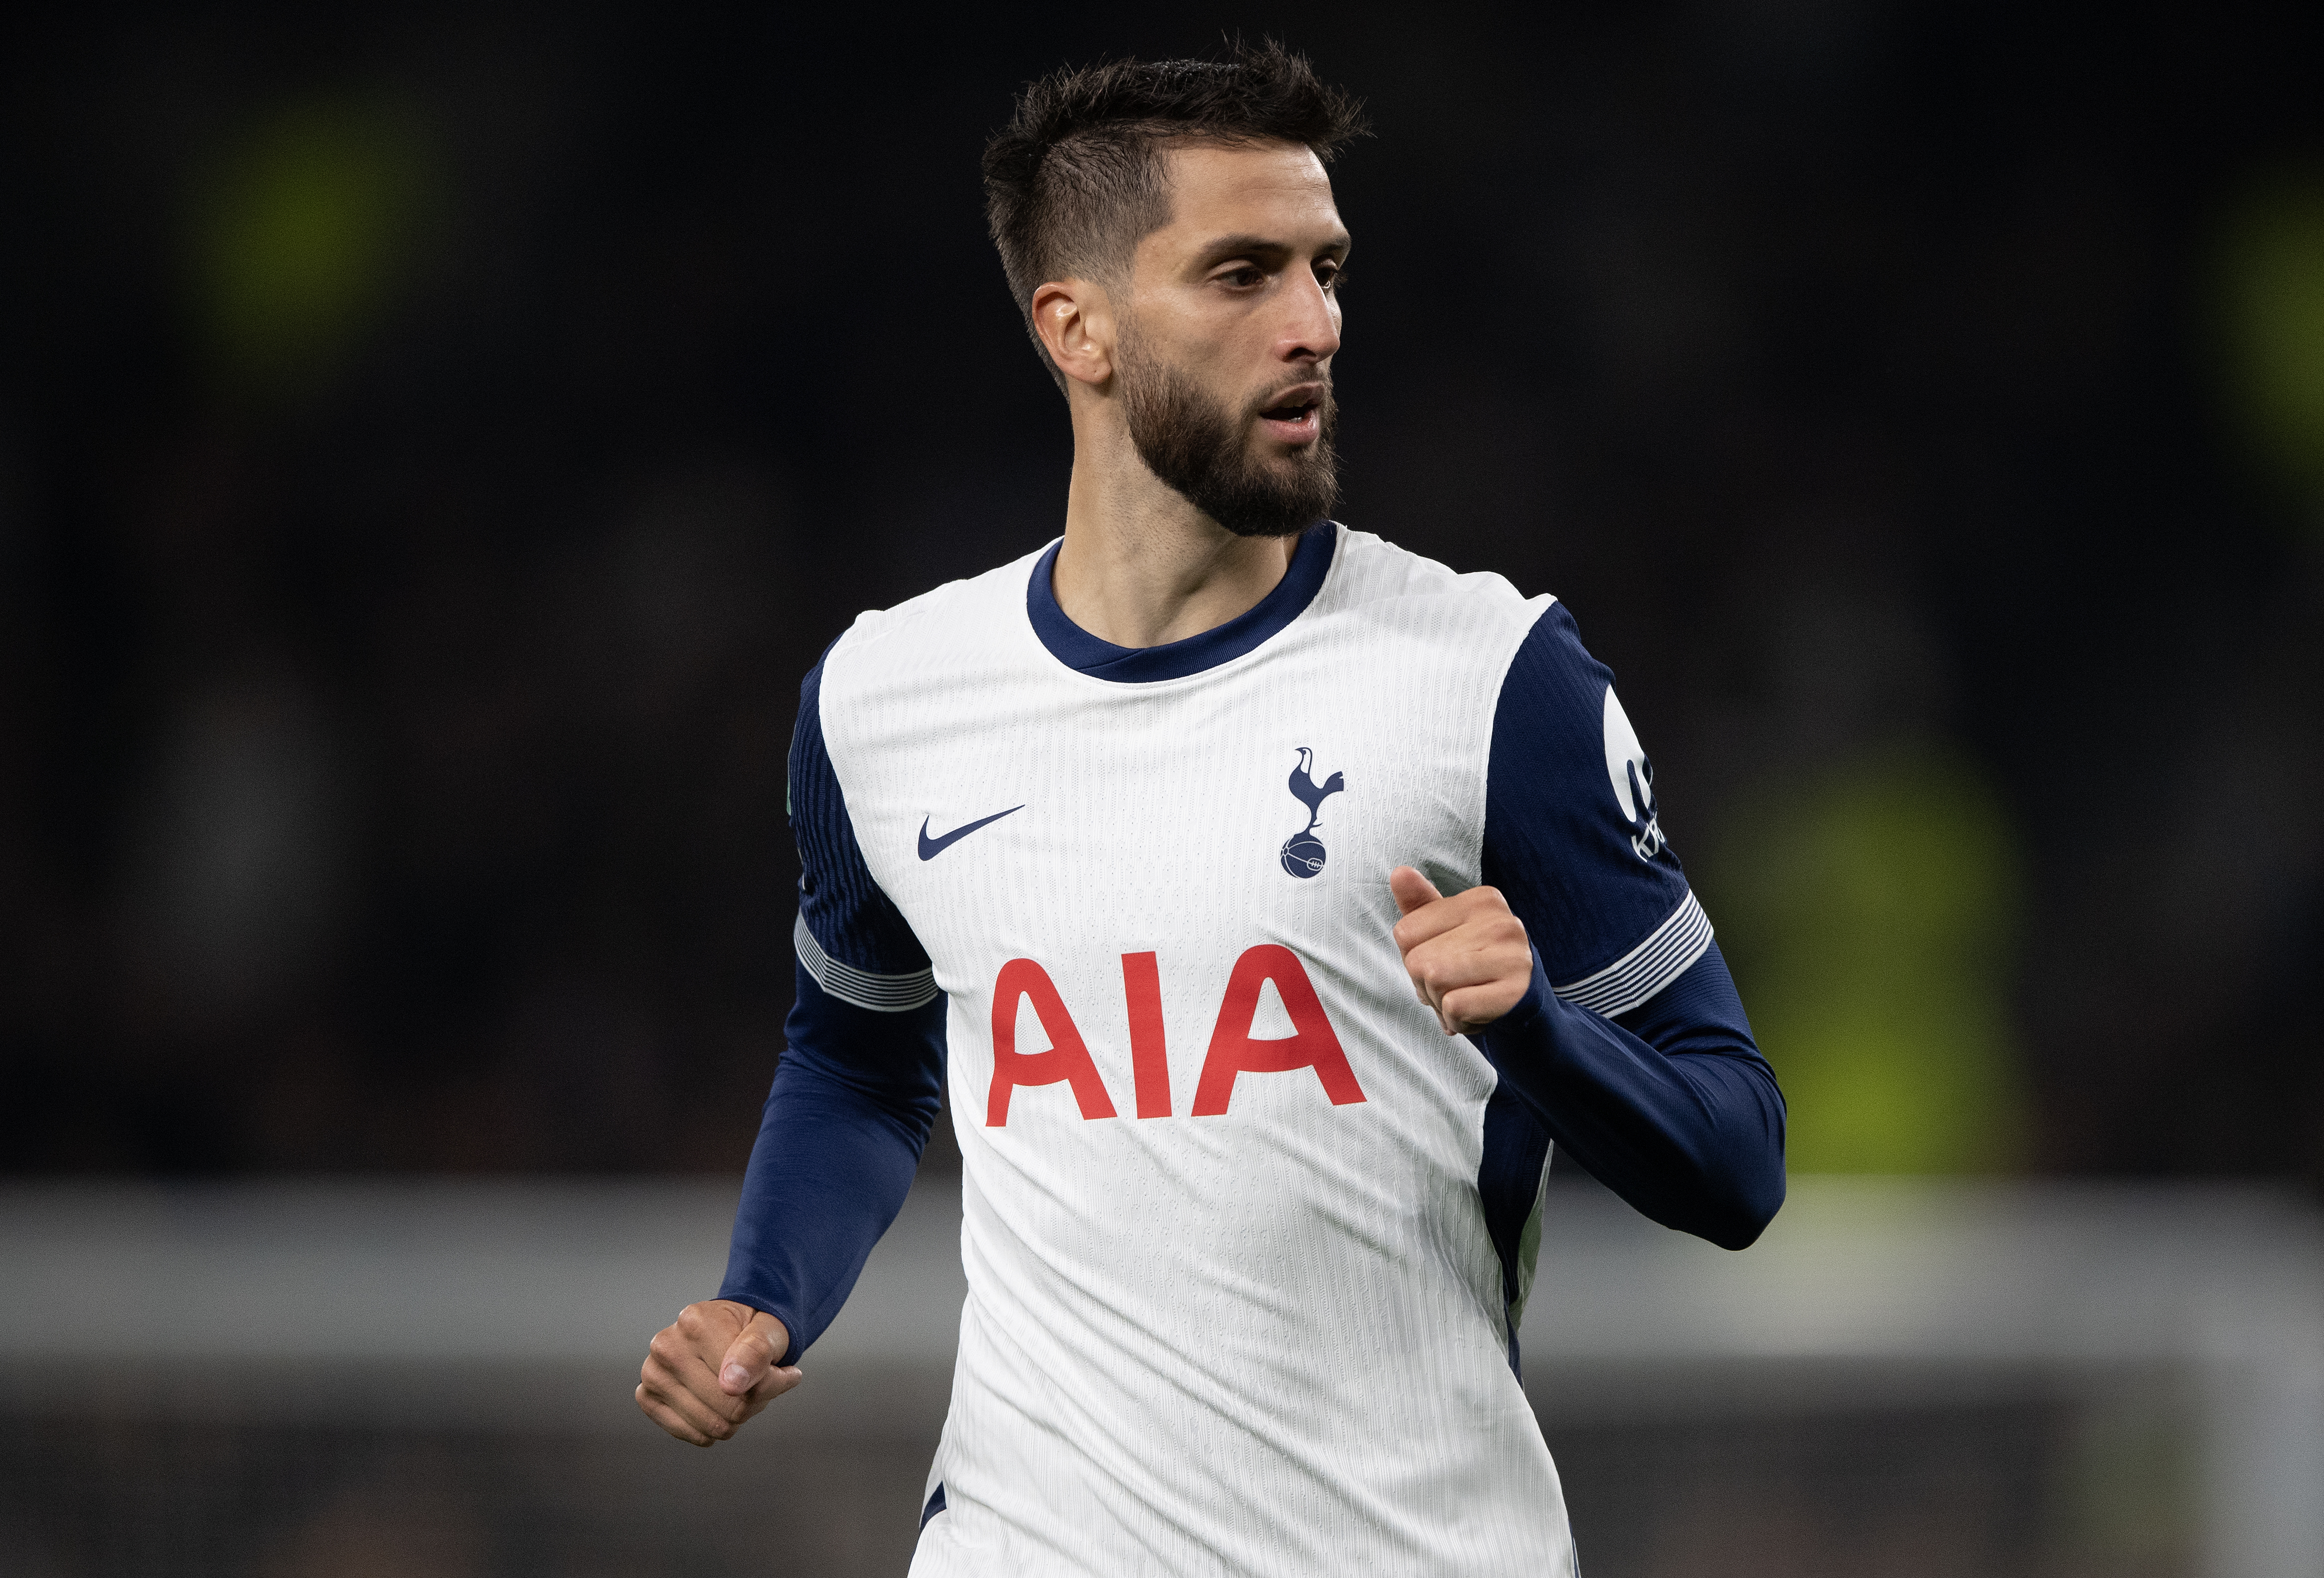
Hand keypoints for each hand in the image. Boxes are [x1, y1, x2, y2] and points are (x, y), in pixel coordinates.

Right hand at [636, 1299, 799, 1446]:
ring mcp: (652, 1373)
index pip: (744, 1382)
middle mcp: (666, 1345)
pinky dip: (712, 1428)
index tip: (780, 1370)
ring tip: (738, 1390)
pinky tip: (717, 1404)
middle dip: (754, 1402)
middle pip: (727, 1407)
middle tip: (758, 1382)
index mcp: (696, 1322)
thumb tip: (732, 1385)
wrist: (730, 1327)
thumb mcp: (770, 1330)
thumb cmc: (752, 1329)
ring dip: (736, 1417)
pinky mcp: (647, 1397)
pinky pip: (692, 1435)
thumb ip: (757, 1351)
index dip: (773, 1383)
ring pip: (711, 1426)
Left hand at [1389, 866, 1535, 1034]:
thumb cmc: (1475, 962)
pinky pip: (1455, 1006)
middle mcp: (1501, 922)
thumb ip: (1420, 904)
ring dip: (1439, 1003)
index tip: (1442, 961)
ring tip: (1465, 996)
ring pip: (1434, 981)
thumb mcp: (1445, 930)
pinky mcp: (1515, 992)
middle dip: (1425, 985)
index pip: (1405, 932)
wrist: (1521, 1002)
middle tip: (1455, 985)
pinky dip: (1456, 1020)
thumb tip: (1399, 873)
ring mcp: (1512, 956)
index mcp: (1481, 900)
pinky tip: (1475, 1013)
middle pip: (1417, 961)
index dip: (1413, 957)